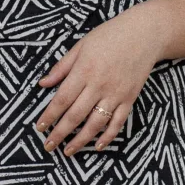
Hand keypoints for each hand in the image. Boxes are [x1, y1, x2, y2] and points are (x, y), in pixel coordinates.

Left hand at [35, 5, 163, 154]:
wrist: (145, 33)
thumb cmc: (110, 36)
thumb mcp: (81, 45)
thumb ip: (62, 67)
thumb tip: (43, 83)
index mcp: (84, 70)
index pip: (62, 99)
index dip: (49, 116)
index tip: (39, 127)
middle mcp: (99, 85)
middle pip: (76, 115)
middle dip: (60, 133)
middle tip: (48, 146)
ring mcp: (116, 94)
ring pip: (96, 123)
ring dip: (80, 140)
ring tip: (68, 151)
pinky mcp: (129, 98)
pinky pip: (118, 122)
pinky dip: (108, 136)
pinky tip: (97, 146)